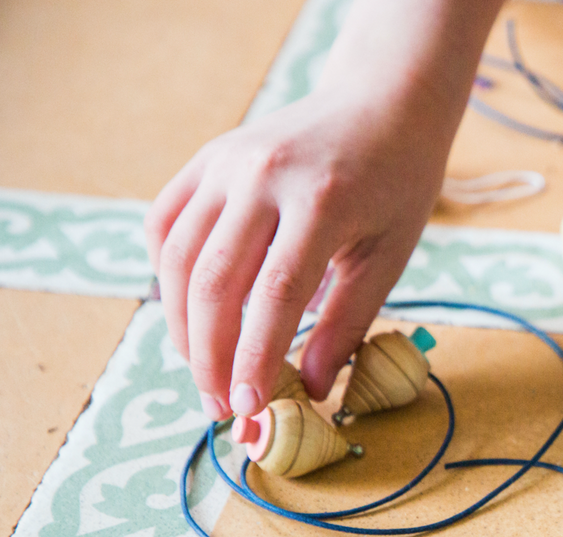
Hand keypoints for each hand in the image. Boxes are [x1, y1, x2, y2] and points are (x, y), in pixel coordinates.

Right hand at [145, 89, 447, 419]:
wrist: (383, 102)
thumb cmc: (396, 185)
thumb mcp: (389, 256)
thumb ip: (348, 323)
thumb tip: (313, 391)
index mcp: (321, 202)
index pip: (274, 296)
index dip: (255, 359)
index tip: (249, 409)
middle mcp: (263, 177)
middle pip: (214, 282)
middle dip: (209, 356)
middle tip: (220, 408)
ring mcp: (226, 162)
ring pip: (178, 258)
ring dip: (181, 326)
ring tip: (204, 373)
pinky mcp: (207, 158)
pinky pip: (166, 225)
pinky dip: (168, 276)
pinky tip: (189, 314)